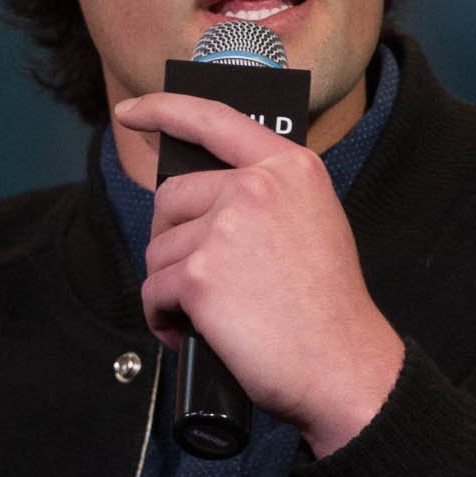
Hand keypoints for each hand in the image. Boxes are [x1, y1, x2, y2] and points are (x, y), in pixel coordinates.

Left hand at [114, 92, 404, 455]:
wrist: (344, 365)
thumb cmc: (326, 307)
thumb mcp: (313, 222)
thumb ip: (266, 197)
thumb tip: (204, 197)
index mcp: (289, 168)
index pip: (213, 121)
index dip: (164, 111)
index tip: (131, 114)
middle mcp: (257, 187)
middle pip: (171, 198)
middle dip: (172, 241)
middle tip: (200, 280)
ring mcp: (227, 229)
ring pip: (160, 249)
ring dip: (171, 286)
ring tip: (209, 314)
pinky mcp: (201, 275)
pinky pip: (154, 289)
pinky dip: (163, 317)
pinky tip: (192, 333)